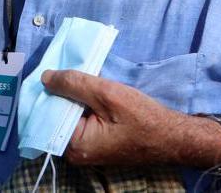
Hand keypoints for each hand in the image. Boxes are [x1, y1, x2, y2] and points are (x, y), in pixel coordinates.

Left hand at [41, 70, 220, 167]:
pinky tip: (88, 88)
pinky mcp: (94, 140)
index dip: (49, 90)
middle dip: (61, 91)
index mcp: (74, 145)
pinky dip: (81, 102)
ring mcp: (84, 147)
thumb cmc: (145, 119)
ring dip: (72, 94)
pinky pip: (78, 117)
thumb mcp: (107, 94)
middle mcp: (74, 151)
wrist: (175, 137)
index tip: (52, 70)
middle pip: (54, 113)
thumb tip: (44, 77)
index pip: (47, 112)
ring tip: (79, 76)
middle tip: (67, 69)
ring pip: (67, 113)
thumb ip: (73, 84)